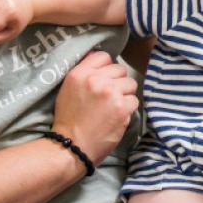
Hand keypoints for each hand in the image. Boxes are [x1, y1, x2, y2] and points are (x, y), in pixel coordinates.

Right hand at [51, 50, 139, 164]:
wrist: (72, 147)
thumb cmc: (69, 120)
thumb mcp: (68, 90)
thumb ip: (84, 72)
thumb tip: (98, 55)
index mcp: (79, 74)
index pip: (103, 56)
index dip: (106, 68)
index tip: (104, 80)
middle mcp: (95, 80)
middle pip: (120, 70)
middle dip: (117, 82)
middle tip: (108, 97)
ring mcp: (110, 92)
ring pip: (130, 83)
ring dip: (125, 95)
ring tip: (113, 107)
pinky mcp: (122, 107)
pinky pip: (134, 100)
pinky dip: (128, 109)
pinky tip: (117, 117)